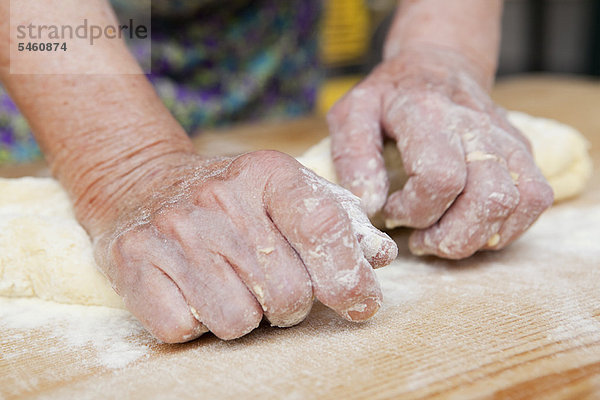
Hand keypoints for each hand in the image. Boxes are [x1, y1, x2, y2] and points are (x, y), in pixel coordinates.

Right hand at [89, 151, 396, 341]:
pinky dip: (197, 323)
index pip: (323, 227)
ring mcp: (173, 231)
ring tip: (232, 286)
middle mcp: (219, 197)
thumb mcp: (286, 192)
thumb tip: (381, 256)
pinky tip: (195, 293)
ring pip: (238, 321)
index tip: (361, 302)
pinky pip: (185, 328)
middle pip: (288, 293)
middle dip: (292, 304)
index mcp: (268, 173)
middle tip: (273, 286)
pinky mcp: (134, 263)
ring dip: (245, 316)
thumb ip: (339, 221)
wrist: (143, 183)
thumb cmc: (230, 198)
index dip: (350, 276)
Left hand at [327, 47, 552, 258]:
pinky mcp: (524, 149)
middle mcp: (475, 124)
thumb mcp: (351, 113)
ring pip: (517, 203)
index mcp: (428, 113)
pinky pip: (536, 199)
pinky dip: (508, 228)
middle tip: (421, 239)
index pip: (441, 178)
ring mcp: (506, 137)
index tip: (391, 210)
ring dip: (477, 237)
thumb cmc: (389, 96)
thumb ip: (352, 157)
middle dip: (450, 238)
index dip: (415, 210)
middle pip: (488, 199)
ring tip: (444, 235)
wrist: (437, 65)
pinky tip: (472, 227)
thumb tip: (369, 205)